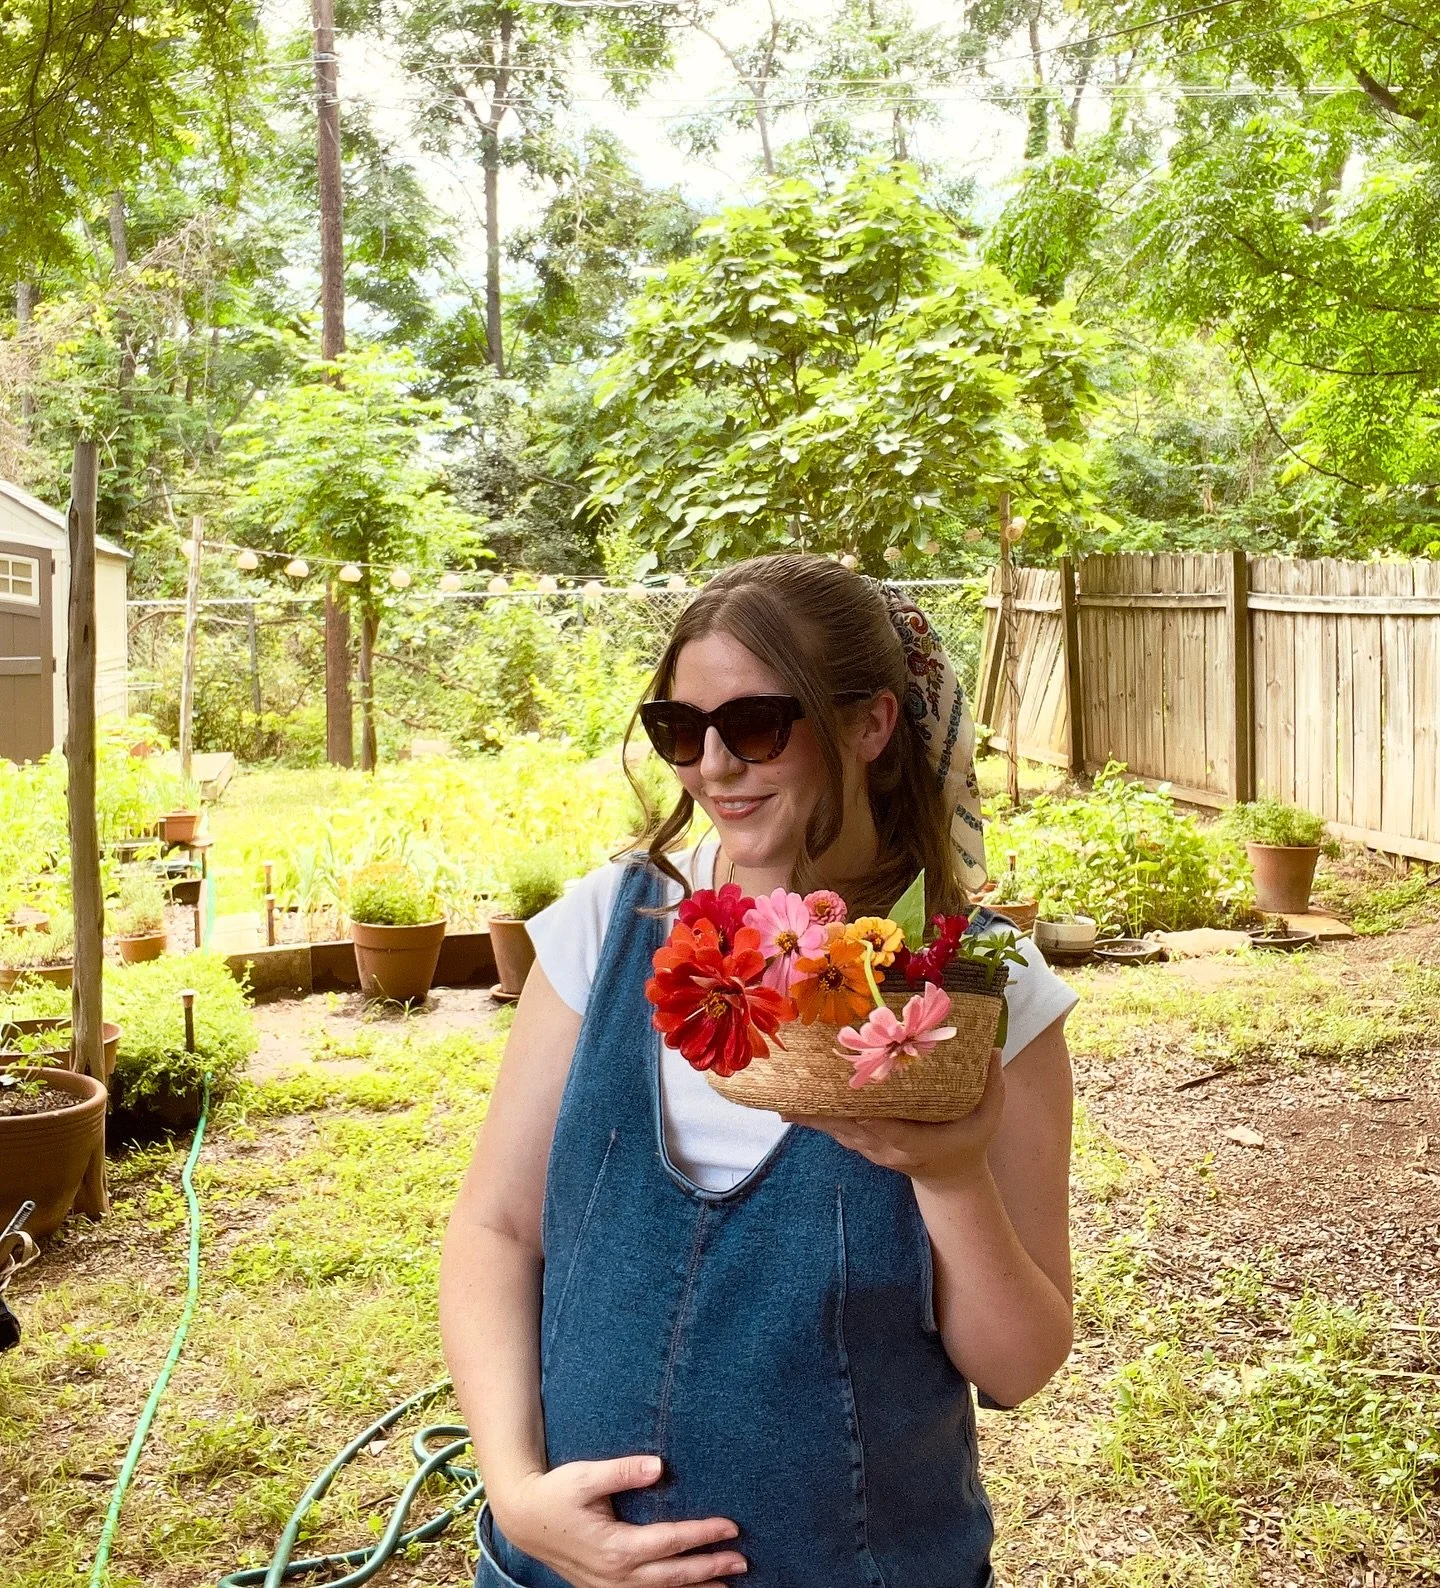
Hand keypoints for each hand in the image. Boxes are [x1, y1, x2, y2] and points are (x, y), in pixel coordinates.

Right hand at [494, 1454, 747, 1587]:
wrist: (523, 1519)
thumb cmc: (556, 1493)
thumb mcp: (585, 1476)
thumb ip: (623, 1471)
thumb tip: (659, 1466)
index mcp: (615, 1547)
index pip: (670, 1542)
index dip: (702, 1535)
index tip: (731, 1527)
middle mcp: (616, 1574)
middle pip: (673, 1576)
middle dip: (710, 1569)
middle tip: (742, 1560)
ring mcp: (610, 1586)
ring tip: (728, 1584)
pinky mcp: (604, 1587)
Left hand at [782, 1047, 1005, 1189]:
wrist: (951, 1179)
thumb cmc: (969, 1143)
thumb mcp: (988, 1119)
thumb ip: (992, 1086)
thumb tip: (993, 1049)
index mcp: (915, 1142)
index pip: (884, 1129)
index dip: (863, 1117)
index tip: (842, 1101)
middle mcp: (886, 1148)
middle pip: (848, 1129)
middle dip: (821, 1113)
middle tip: (791, 1094)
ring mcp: (872, 1150)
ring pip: (836, 1131)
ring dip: (810, 1116)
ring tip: (780, 1098)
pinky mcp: (863, 1145)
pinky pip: (835, 1130)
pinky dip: (814, 1119)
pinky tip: (789, 1107)